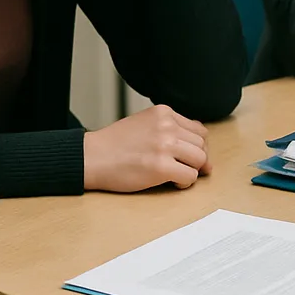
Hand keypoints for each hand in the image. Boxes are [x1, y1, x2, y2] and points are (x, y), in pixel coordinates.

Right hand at [83, 104, 210, 191]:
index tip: (189, 156)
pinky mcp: (161, 166)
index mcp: (163, 112)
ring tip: (175, 173)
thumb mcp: (144, 123)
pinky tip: (171, 181)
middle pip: (201, 144)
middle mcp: (167, 125)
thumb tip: (201, 145)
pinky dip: (184, 182)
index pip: (198, 129)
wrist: (93, 156)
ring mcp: (165, 145)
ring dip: (191, 170)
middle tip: (183, 168)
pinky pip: (190, 176)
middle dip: (196, 159)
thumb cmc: (115, 143)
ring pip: (200, 159)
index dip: (196, 146)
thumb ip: (169, 128)